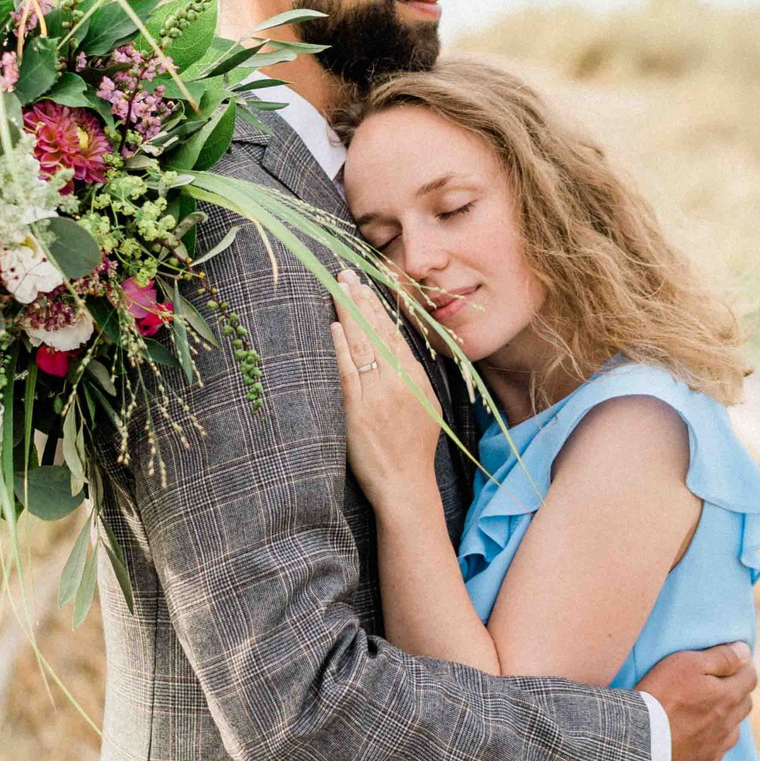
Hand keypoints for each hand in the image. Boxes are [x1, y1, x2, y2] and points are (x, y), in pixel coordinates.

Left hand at [329, 273, 442, 514]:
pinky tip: (335, 328)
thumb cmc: (413, 450)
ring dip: (349, 315)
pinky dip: (342, 348)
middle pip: (377, 332)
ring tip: (337, 289)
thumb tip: (394, 350)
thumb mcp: (425, 408)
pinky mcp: (359, 413)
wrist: (405, 486)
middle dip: (360, 300)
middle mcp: (400, 383)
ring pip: (363, 346)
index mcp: (417, 380)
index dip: (377, 307)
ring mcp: (379, 397)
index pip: (394, 334)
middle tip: (344, 274)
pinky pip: (349, 373)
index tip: (364, 284)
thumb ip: (411, 378)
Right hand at [636, 642, 757, 760]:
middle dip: (737, 691)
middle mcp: (728, 725)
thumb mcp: (687, 664)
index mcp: (728, 697)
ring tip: (705, 712)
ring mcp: (716, 749)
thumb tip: (745, 651)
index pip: (750, 678)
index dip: (743, 666)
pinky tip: (694, 737)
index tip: (733, 662)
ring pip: (733, 729)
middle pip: (745, 704)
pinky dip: (710, 741)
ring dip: (726, 718)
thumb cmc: (660, 698)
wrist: (638, 746)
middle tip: (718, 684)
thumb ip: (720, 657)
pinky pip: (716, 752)